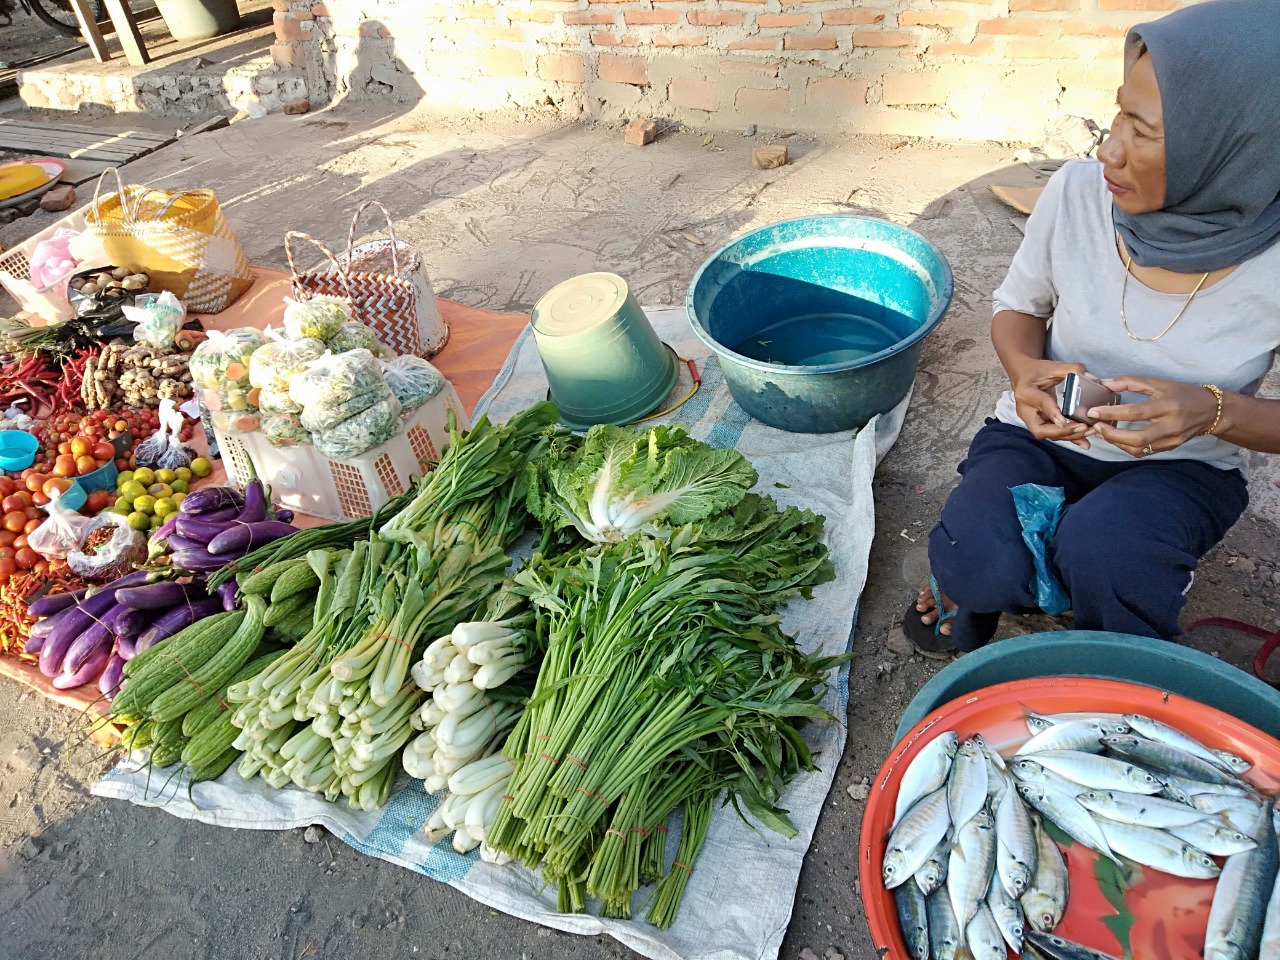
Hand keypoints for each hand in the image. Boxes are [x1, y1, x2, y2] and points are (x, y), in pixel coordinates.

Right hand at [1009, 358, 1093, 447]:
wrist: (1023, 375)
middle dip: (1062, 432)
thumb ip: (1073, 370)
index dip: (1052, 413)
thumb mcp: (1053, 366)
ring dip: (1069, 435)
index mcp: (1026, 392)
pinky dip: (1069, 437)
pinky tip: (1084, 442)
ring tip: (1089, 431)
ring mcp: (1031, 420)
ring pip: (1048, 434)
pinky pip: (1053, 433)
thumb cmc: (1037, 370)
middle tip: (1083, 427)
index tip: (1064, 421)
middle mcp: (1026, 410)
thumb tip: (1094, 380)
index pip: (1041, 404)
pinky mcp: (1039, 424)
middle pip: (1040, 429)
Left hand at [1088, 375, 1219, 456]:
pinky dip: (1126, 447)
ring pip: (1138, 449)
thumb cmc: (1182, 393)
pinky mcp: (1170, 448)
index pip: (1135, 412)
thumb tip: (1104, 383)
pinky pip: (1144, 452)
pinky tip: (1116, 438)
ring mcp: (1171, 440)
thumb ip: (1130, 382)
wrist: (1211, 410)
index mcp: (1167, 405)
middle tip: (1095, 426)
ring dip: (1116, 443)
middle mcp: (1170, 425)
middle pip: (1137, 438)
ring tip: (1103, 432)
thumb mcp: (1159, 383)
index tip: (1093, 411)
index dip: (1111, 413)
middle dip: (1111, 435)